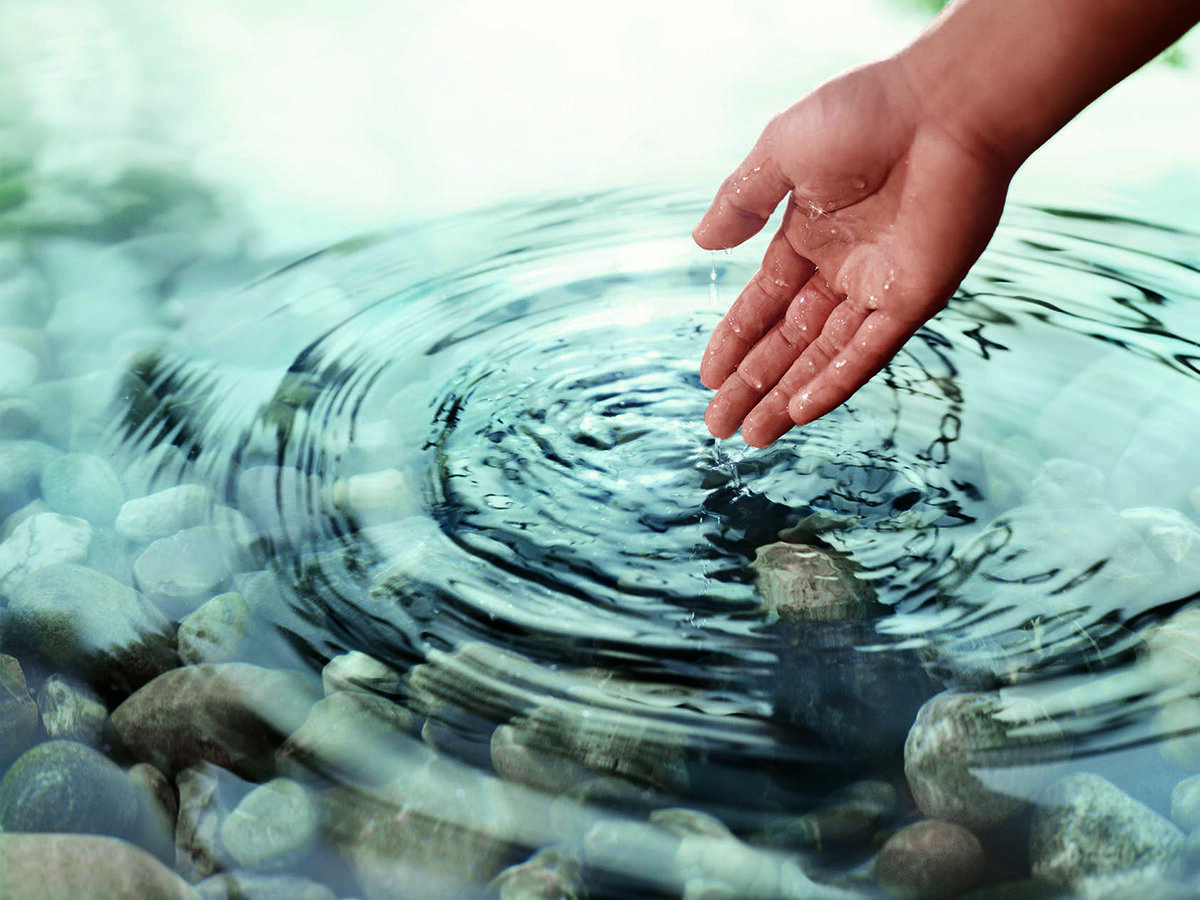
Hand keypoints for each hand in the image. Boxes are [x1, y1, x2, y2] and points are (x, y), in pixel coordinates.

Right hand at [694, 58, 1013, 446]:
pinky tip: (801, 412)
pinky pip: (869, 351)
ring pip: (822, 357)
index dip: (733, 342)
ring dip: (786, 398)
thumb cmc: (865, 115)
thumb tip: (700, 243)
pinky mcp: (915, 298)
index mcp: (808, 235)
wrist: (946, 107)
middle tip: (718, 427)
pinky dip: (835, 381)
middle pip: (787, 342)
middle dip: (751, 385)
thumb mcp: (780, 152)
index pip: (763, 305)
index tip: (706, 378)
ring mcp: (879, 288)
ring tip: (752, 438)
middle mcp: (842, 270)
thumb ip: (740, 202)